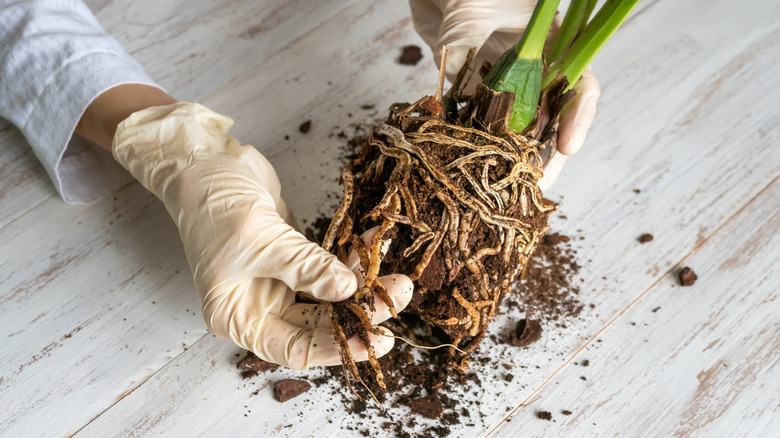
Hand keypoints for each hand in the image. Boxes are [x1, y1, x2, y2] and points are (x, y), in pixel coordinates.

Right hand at [112, 103, 412, 368]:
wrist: (204, 161)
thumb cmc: (214, 205)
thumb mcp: (260, 240)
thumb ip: (305, 267)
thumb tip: (347, 290)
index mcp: (239, 317)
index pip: (296, 349)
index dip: (338, 348)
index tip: (377, 339)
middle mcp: (259, 305)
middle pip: (319, 323)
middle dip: (359, 312)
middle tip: (397, 297)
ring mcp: (277, 280)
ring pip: (329, 295)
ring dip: (362, 285)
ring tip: (398, 276)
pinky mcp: (292, 255)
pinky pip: (328, 264)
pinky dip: (351, 256)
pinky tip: (375, 243)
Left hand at [409, 0, 599, 188]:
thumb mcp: (471, 11)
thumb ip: (467, 43)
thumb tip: (453, 80)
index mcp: (552, 47)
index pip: (578, 86)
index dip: (577, 118)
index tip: (567, 145)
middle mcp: (532, 72)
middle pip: (550, 121)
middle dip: (546, 157)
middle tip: (537, 185)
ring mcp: (505, 87)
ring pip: (518, 134)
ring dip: (514, 162)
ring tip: (511, 190)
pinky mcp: (474, 98)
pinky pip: (480, 131)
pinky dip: (477, 151)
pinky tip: (474, 173)